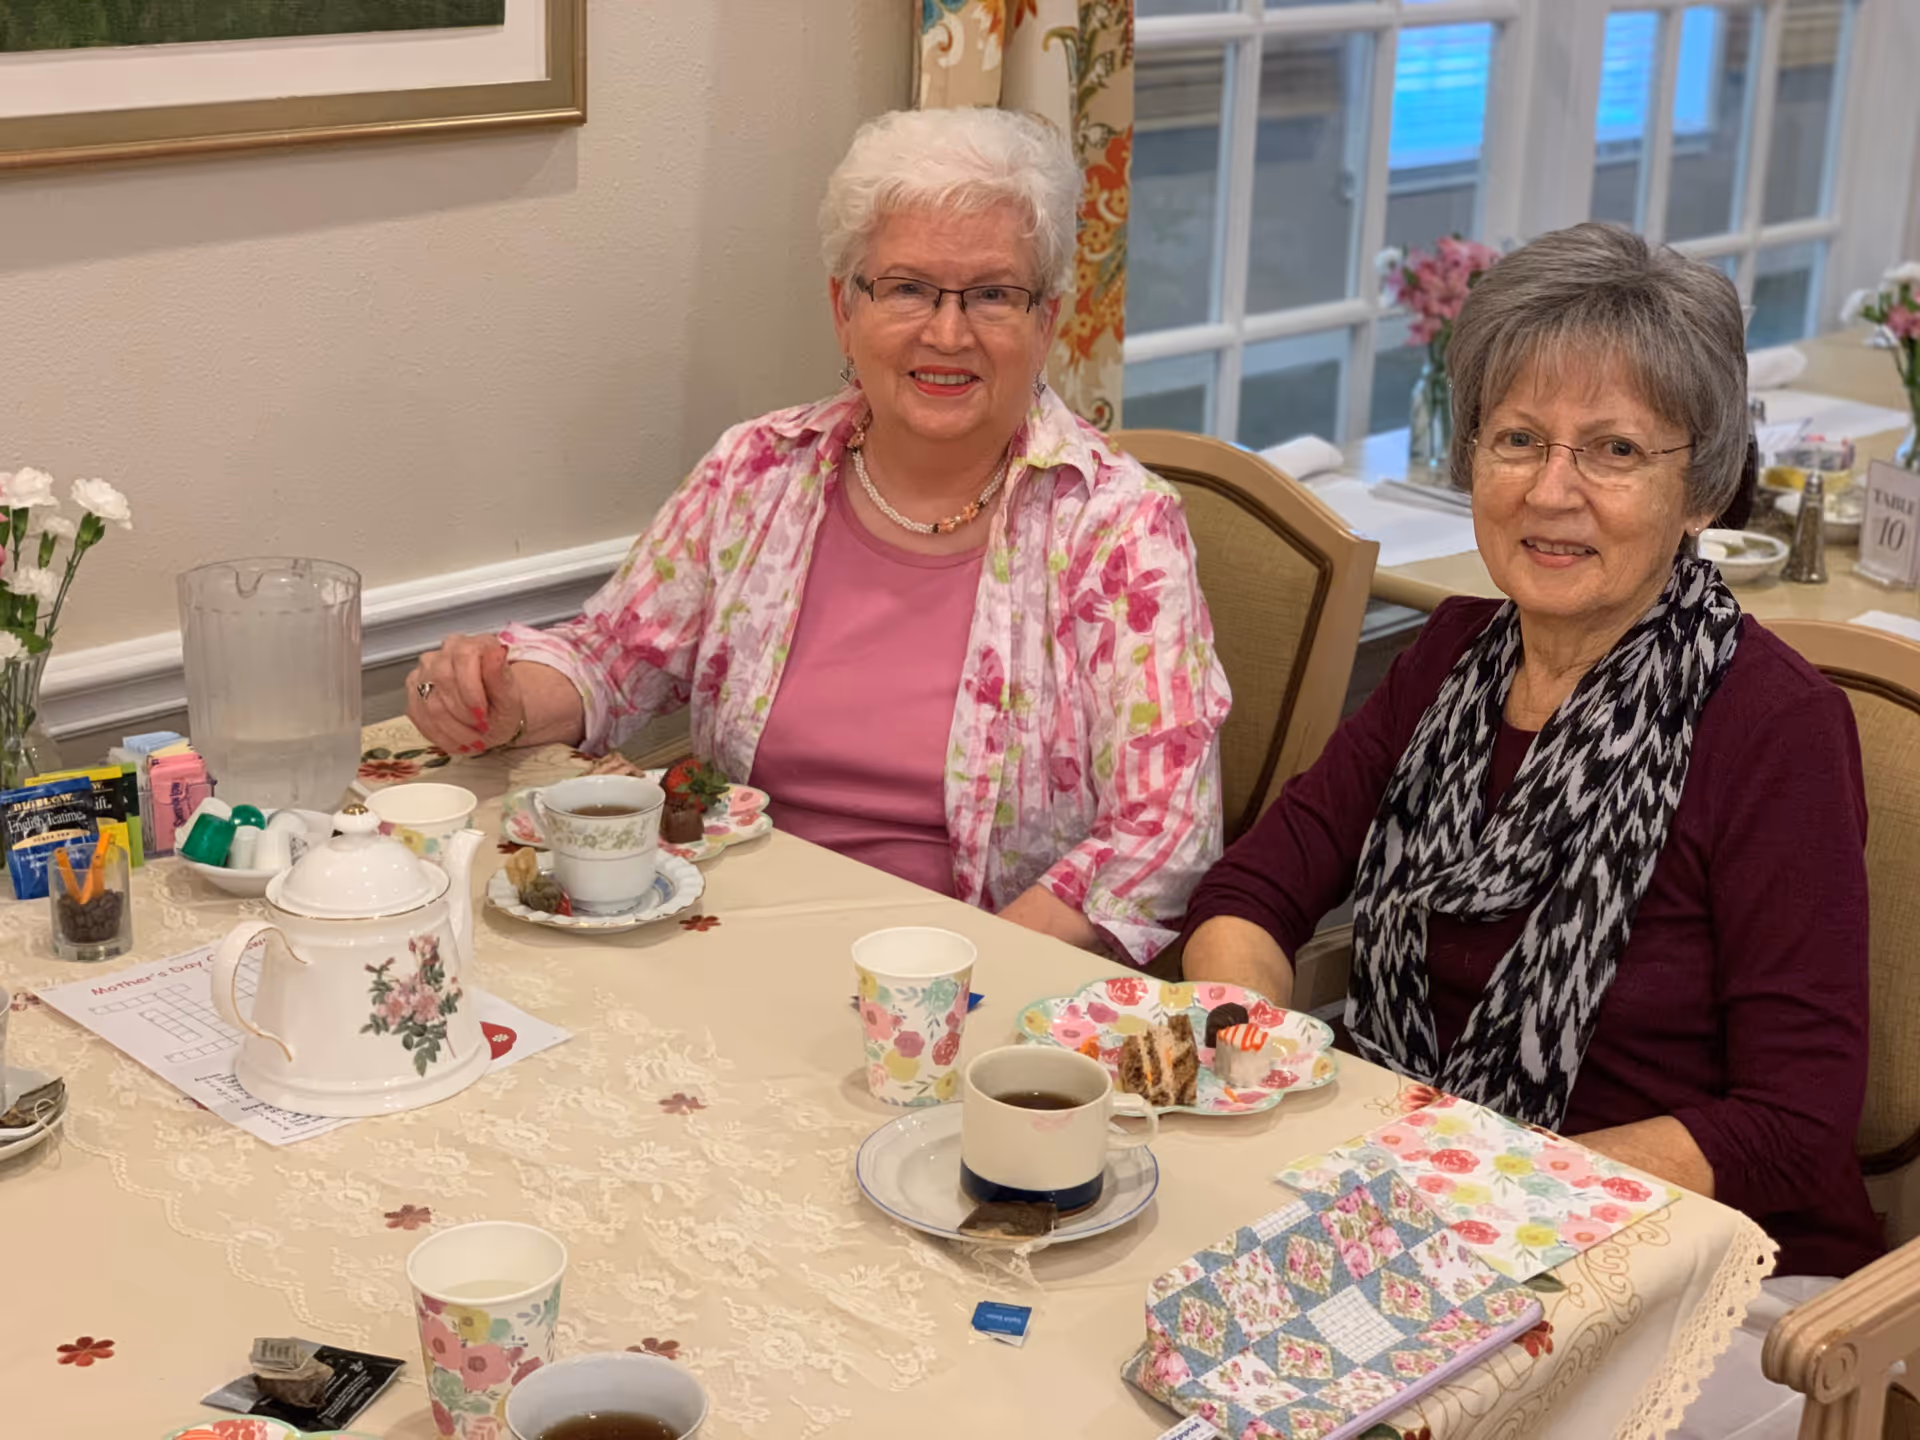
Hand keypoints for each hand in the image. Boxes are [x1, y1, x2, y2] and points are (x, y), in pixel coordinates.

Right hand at [405, 635, 524, 755]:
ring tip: (471, 739)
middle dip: (462, 713)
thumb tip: (496, 652)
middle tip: (480, 730)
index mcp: (474, 645)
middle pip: (442, 680)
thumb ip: (501, 676)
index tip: (483, 714)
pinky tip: (456, 740)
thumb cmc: (502, 704)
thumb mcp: (510, 696)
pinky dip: (439, 734)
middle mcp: (446, 651)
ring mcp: (426, 669)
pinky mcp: (414, 689)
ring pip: (429, 702)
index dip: (471, 691)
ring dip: (452, 728)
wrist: (492, 716)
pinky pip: (418, 714)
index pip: (464, 657)